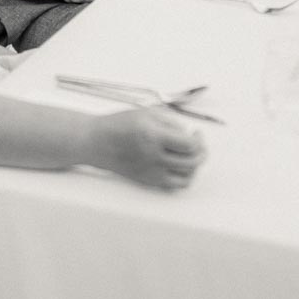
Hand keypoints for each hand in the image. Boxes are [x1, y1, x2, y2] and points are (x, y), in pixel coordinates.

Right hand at [91, 108, 205, 189]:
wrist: (98, 142)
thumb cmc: (119, 123)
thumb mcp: (146, 112)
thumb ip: (170, 121)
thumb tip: (187, 133)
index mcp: (154, 136)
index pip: (189, 145)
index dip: (198, 140)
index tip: (196, 133)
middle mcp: (154, 157)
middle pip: (191, 163)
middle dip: (201, 153)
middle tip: (199, 143)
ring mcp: (151, 172)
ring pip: (186, 178)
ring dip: (194, 166)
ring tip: (190, 155)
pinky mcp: (148, 181)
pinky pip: (173, 185)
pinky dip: (182, 177)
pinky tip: (179, 165)